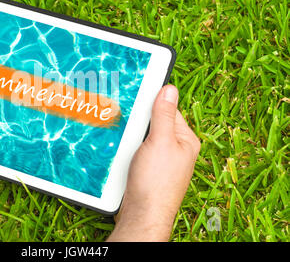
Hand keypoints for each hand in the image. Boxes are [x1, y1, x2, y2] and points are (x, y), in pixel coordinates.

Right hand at [107, 85, 200, 241]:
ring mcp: (160, 161)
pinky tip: (120, 151)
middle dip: (138, 121)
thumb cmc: (156, 183)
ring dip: (130, 136)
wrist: (142, 215)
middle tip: (124, 116)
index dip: (152, 102)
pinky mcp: (147, 170)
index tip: (135, 94)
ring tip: (121, 138)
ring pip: (142, 138)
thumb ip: (164, 115)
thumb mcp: (160, 141)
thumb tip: (169, 89)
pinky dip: (127, 148)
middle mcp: (174, 149)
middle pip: (153, 123)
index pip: (168, 110)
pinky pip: (136, 151)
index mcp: (185, 140)